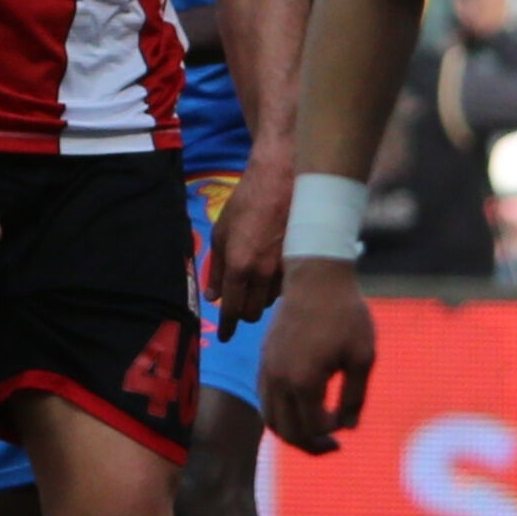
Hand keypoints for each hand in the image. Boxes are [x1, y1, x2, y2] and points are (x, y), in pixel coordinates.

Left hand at [205, 158, 287, 325]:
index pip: (232, 309)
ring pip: (271, 301)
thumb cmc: (248, 201)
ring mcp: (286, 269)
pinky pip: (286, 286)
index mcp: (240, 266)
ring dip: (261, 298)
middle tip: (239, 303)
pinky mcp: (302, 263)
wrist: (285, 179)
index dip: (227, 326)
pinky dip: (277, 285)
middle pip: (253, 313)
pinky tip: (274, 269)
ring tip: (256, 280)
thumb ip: (216, 268)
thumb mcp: (221, 231)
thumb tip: (214, 296)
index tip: (224, 337)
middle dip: (243, 313)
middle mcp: (264, 274)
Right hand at [257, 258, 379, 452]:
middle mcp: (278, 380)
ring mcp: (267, 370)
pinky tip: (301, 408)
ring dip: (292, 432)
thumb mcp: (362, 356)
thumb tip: (348, 426)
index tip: (348, 417)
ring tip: (315, 432)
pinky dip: (281, 414)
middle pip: (287, 432)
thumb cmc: (345, 315)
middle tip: (333, 444)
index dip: (333, 431)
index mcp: (303, 381)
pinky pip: (265, 400)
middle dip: (311, 444)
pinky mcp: (264, 361)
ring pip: (270, 420)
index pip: (313, 427)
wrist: (315, 278)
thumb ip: (355, 396)